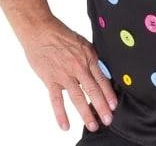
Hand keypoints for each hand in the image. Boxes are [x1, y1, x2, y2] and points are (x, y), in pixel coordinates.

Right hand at [21, 16, 117, 132]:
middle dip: (102, 107)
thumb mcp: (82, 43)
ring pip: (78, 97)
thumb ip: (89, 58)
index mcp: (88, 57)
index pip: (102, 78)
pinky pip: (57, 100)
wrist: (41, 30)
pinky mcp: (51, 79)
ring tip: (92, 125)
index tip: (114, 105)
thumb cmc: (61, 34)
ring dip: (86, 113)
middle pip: (93, 90)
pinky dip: (61, 114)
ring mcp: (65, 74)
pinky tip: (65, 126)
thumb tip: (97, 71)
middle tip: (108, 120)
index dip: (109, 93)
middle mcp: (79, 67)